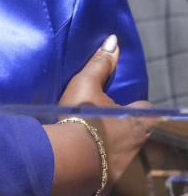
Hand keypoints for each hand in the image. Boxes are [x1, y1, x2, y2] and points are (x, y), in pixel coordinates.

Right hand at [47, 35, 152, 194]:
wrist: (69, 155)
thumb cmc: (81, 117)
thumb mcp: (86, 84)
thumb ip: (100, 64)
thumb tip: (113, 41)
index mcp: (136, 119)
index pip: (147, 111)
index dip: (138, 107)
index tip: (128, 105)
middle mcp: (136, 142)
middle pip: (139, 133)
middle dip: (127, 128)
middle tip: (110, 123)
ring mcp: (124, 161)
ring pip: (125, 150)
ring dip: (115, 145)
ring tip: (96, 139)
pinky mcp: (109, 176)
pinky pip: (109, 166)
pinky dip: (102, 161)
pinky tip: (88, 156)